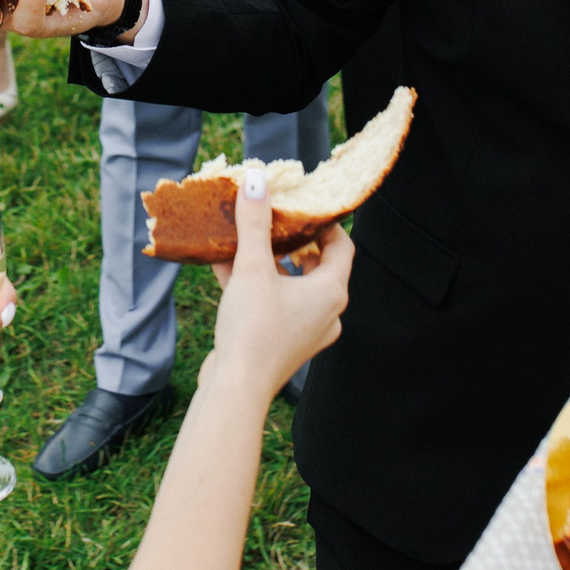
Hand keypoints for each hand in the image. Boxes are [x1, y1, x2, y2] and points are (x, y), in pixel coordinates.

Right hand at [202, 165, 351, 406]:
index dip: (325, 223)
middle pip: (319, 266)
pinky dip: (259, 287)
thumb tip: (257, 181)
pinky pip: (277, 306)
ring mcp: (307, 331)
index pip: (342, 246)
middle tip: (275, 223)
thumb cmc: (253, 329)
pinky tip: (227, 269)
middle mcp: (327, 313)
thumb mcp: (252, 267)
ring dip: (272, 264)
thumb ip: (255, 223)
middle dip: (294, 243)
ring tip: (248, 244)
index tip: (302, 207)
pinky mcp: (285, 343)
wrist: (235, 388)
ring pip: (295, 287)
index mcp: (331, 292)